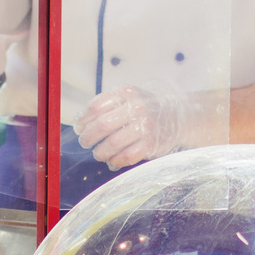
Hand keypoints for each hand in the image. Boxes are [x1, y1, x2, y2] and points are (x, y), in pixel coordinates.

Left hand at [76, 86, 204, 166]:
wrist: (176, 115)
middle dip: (88, 137)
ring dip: (100, 152)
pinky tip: (112, 161)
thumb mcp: (128, 97)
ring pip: (112, 144)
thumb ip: (107, 105)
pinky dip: (115, 161)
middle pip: (102, 125)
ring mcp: (146, 126)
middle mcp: (137, 107)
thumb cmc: (144, 108)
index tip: (79, 128)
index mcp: (127, 93)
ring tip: (98, 154)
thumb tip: (81, 123)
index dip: (83, 120)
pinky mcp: (151, 144)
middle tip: (85, 143)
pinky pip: (126, 156)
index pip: (96, 107)